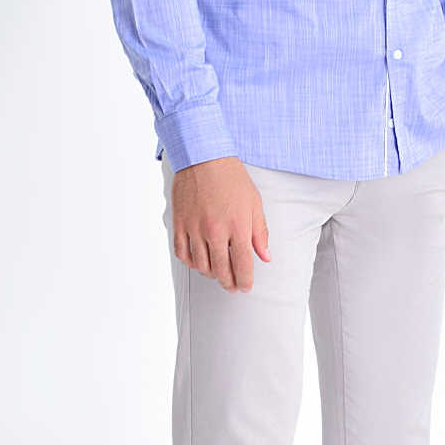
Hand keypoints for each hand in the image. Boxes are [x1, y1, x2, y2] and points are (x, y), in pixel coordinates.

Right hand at [170, 157, 270, 291]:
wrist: (204, 158)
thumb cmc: (232, 179)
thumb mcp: (254, 203)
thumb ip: (260, 232)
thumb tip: (264, 256)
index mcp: (237, 226)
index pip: (242, 265)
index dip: (245, 281)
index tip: (246, 287)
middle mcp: (215, 231)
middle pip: (221, 270)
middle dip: (229, 283)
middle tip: (232, 287)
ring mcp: (195, 228)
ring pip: (200, 265)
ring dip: (210, 274)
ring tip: (217, 274)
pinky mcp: (180, 223)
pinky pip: (182, 253)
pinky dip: (191, 262)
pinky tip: (198, 262)